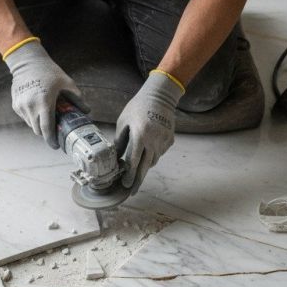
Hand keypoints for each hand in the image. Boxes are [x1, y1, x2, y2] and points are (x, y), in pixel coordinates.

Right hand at [4, 39, 88, 147]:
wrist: (27, 61)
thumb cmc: (49, 72)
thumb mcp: (66, 83)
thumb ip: (77, 99)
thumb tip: (87, 112)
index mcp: (44, 102)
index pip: (47, 129)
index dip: (52, 140)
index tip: (56, 146)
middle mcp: (31, 106)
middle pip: (38, 131)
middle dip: (46, 133)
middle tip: (54, 130)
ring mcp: (21, 106)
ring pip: (31, 125)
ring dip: (39, 125)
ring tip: (46, 116)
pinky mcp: (16, 105)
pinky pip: (25, 117)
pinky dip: (32, 117)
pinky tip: (37, 108)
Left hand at [116, 71, 183, 193]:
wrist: (160, 96)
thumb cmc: (138, 107)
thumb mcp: (123, 122)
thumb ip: (120, 141)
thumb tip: (116, 158)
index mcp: (139, 135)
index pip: (133, 161)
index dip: (129, 175)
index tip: (125, 185)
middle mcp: (153, 140)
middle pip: (145, 167)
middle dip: (138, 180)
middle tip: (132, 191)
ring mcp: (163, 141)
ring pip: (153, 161)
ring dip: (145, 166)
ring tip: (138, 166)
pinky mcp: (170, 140)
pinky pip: (160, 153)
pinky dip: (153, 154)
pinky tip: (148, 147)